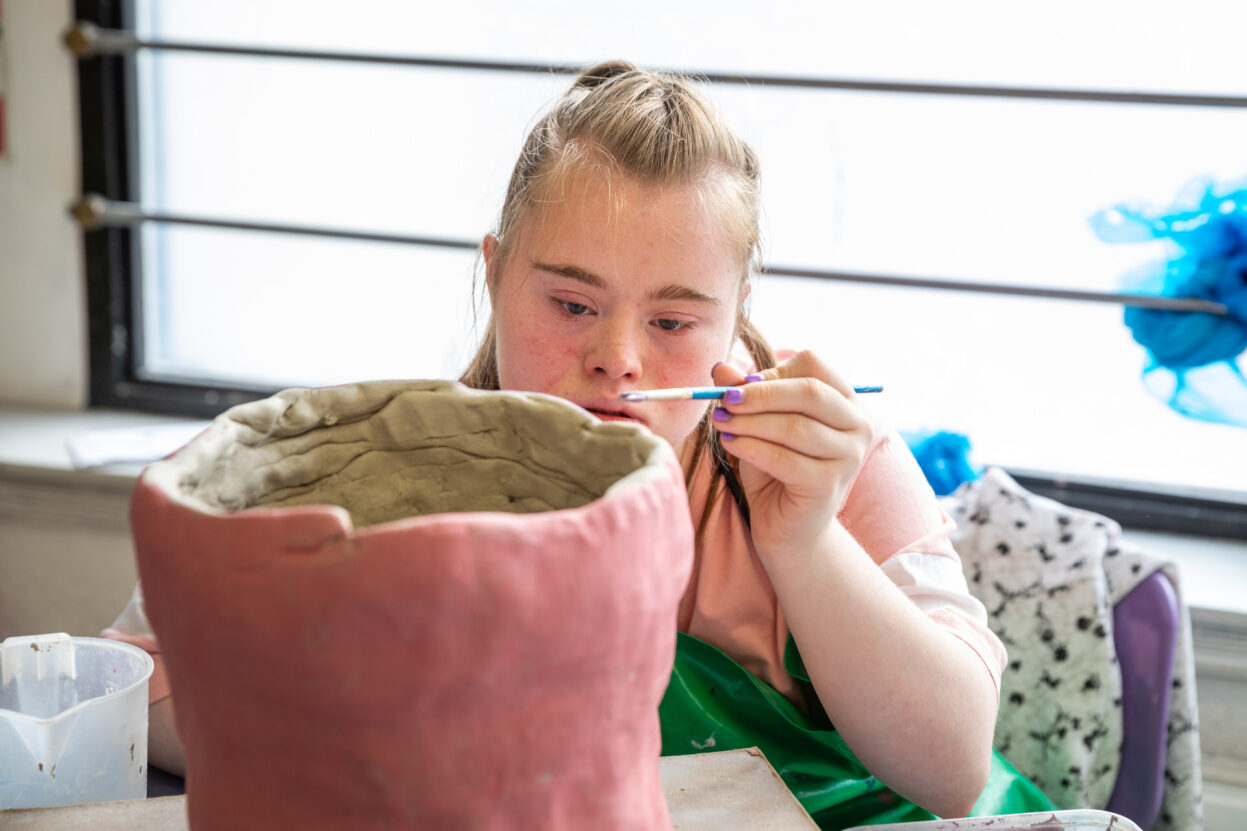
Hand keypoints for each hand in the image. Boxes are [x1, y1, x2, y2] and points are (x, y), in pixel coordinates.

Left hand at [711, 351, 872, 557]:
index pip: (814, 365)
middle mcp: (857, 425)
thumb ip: (744, 395)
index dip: (773, 372)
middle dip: (760, 394)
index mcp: (845, 401)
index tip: (739, 387)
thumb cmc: (774, 470)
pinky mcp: (828, 484)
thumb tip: (721, 368)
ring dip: (750, 422)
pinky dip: (751, 448)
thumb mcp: (757, 424)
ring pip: (795, 426)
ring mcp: (848, 457)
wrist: (787, 529)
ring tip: (721, 424)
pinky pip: (784, 458)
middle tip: (724, 401)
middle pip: (809, 392)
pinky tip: (731, 445)